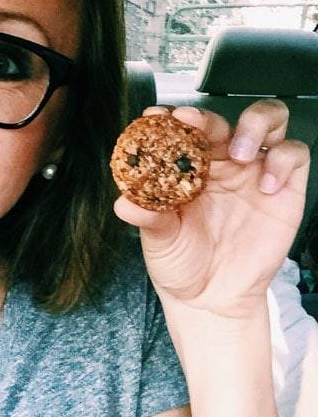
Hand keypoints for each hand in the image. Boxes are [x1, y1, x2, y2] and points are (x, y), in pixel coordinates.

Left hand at [113, 99, 309, 318]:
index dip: (171, 118)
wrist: (213, 300)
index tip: (155, 117)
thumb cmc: (183, 265)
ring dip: (254, 124)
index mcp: (189, 168)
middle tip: (193, 124)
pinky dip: (282, 160)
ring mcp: (254, 172)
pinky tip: (265, 185)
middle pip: (221, 120)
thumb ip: (148, 218)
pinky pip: (293, 156)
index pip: (183, 130)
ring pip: (267, 121)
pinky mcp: (285, 189)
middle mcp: (222, 164)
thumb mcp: (159, 241)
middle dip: (207, 116)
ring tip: (238, 151)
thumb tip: (124, 203)